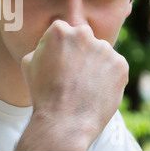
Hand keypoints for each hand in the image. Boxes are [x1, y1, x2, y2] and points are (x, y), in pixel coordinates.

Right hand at [16, 20, 128, 150]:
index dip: (59, 48)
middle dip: (79, 51)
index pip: (62, 31)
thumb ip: (42, 46)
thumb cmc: (42, 93)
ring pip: (100, 52)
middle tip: (72, 74)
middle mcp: (83, 33)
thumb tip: (50, 44)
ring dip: (94, 63)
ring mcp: (104, 48)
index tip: (58, 63)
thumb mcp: (29, 63)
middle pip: (83, 38)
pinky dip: (108, 76)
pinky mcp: (120, 64)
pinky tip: (96, 90)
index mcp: (59, 30)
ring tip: (84, 86)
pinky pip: (114, 66)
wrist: (64, 120)